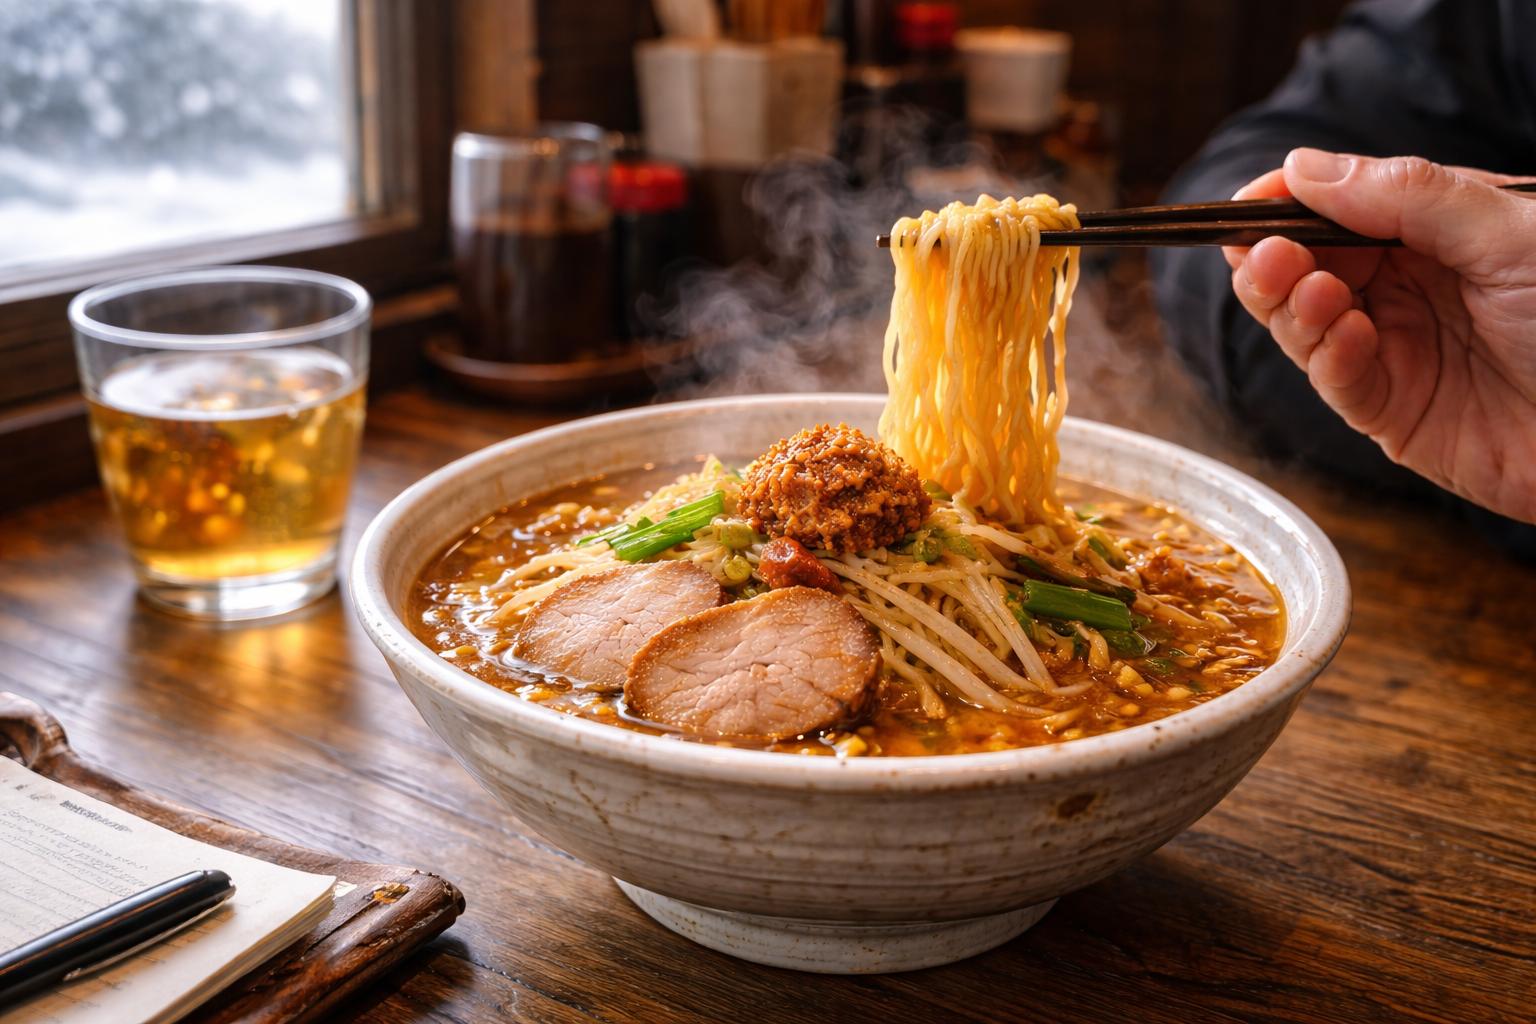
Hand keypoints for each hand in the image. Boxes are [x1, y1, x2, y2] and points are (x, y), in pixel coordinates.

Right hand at [1223, 150, 1535, 524]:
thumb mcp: (1508, 232)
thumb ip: (1406, 196)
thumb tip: (1304, 167)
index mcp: (1433, 230)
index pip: (1336, 207)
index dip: (1286, 203)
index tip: (1249, 204)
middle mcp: (1406, 286)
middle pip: (1304, 266)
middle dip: (1273, 258)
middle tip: (1266, 256)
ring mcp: (1394, 348)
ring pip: (1303, 324)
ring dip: (1290, 305)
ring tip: (1306, 291)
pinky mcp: (1391, 412)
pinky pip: (1336, 381)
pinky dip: (1328, 356)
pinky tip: (1345, 336)